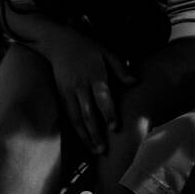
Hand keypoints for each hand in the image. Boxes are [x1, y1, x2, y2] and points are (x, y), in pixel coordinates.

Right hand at [45, 26, 135, 154]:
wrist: (59, 42)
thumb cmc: (88, 48)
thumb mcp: (106, 53)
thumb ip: (121, 68)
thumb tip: (135, 82)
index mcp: (94, 74)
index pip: (102, 96)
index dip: (108, 112)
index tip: (114, 127)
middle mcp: (80, 85)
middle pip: (88, 112)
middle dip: (96, 132)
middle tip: (104, 150)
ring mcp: (69, 91)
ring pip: (76, 118)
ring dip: (86, 136)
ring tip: (96, 151)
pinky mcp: (61, 95)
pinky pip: (69, 116)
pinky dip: (76, 130)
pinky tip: (85, 140)